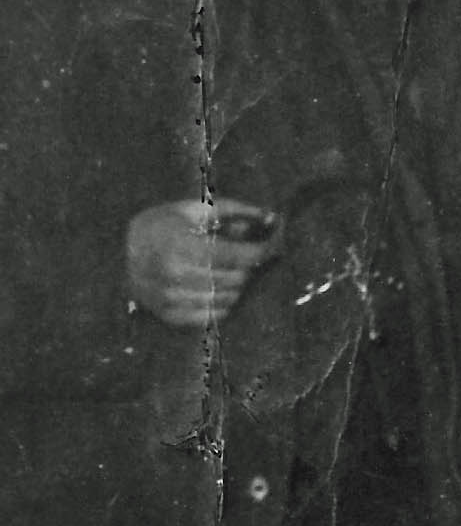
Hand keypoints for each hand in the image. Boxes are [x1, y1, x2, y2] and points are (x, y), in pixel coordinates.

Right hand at [125, 199, 280, 331]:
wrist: (122, 249)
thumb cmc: (167, 223)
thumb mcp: (198, 208)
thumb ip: (236, 211)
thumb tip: (273, 218)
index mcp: (180, 244)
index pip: (238, 256)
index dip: (261, 250)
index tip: (272, 244)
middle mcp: (172, 275)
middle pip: (236, 278)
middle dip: (248, 266)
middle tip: (246, 254)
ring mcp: (168, 298)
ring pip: (227, 299)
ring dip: (236, 285)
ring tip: (229, 269)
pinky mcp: (167, 315)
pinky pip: (212, 316)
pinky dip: (222, 303)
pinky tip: (217, 287)